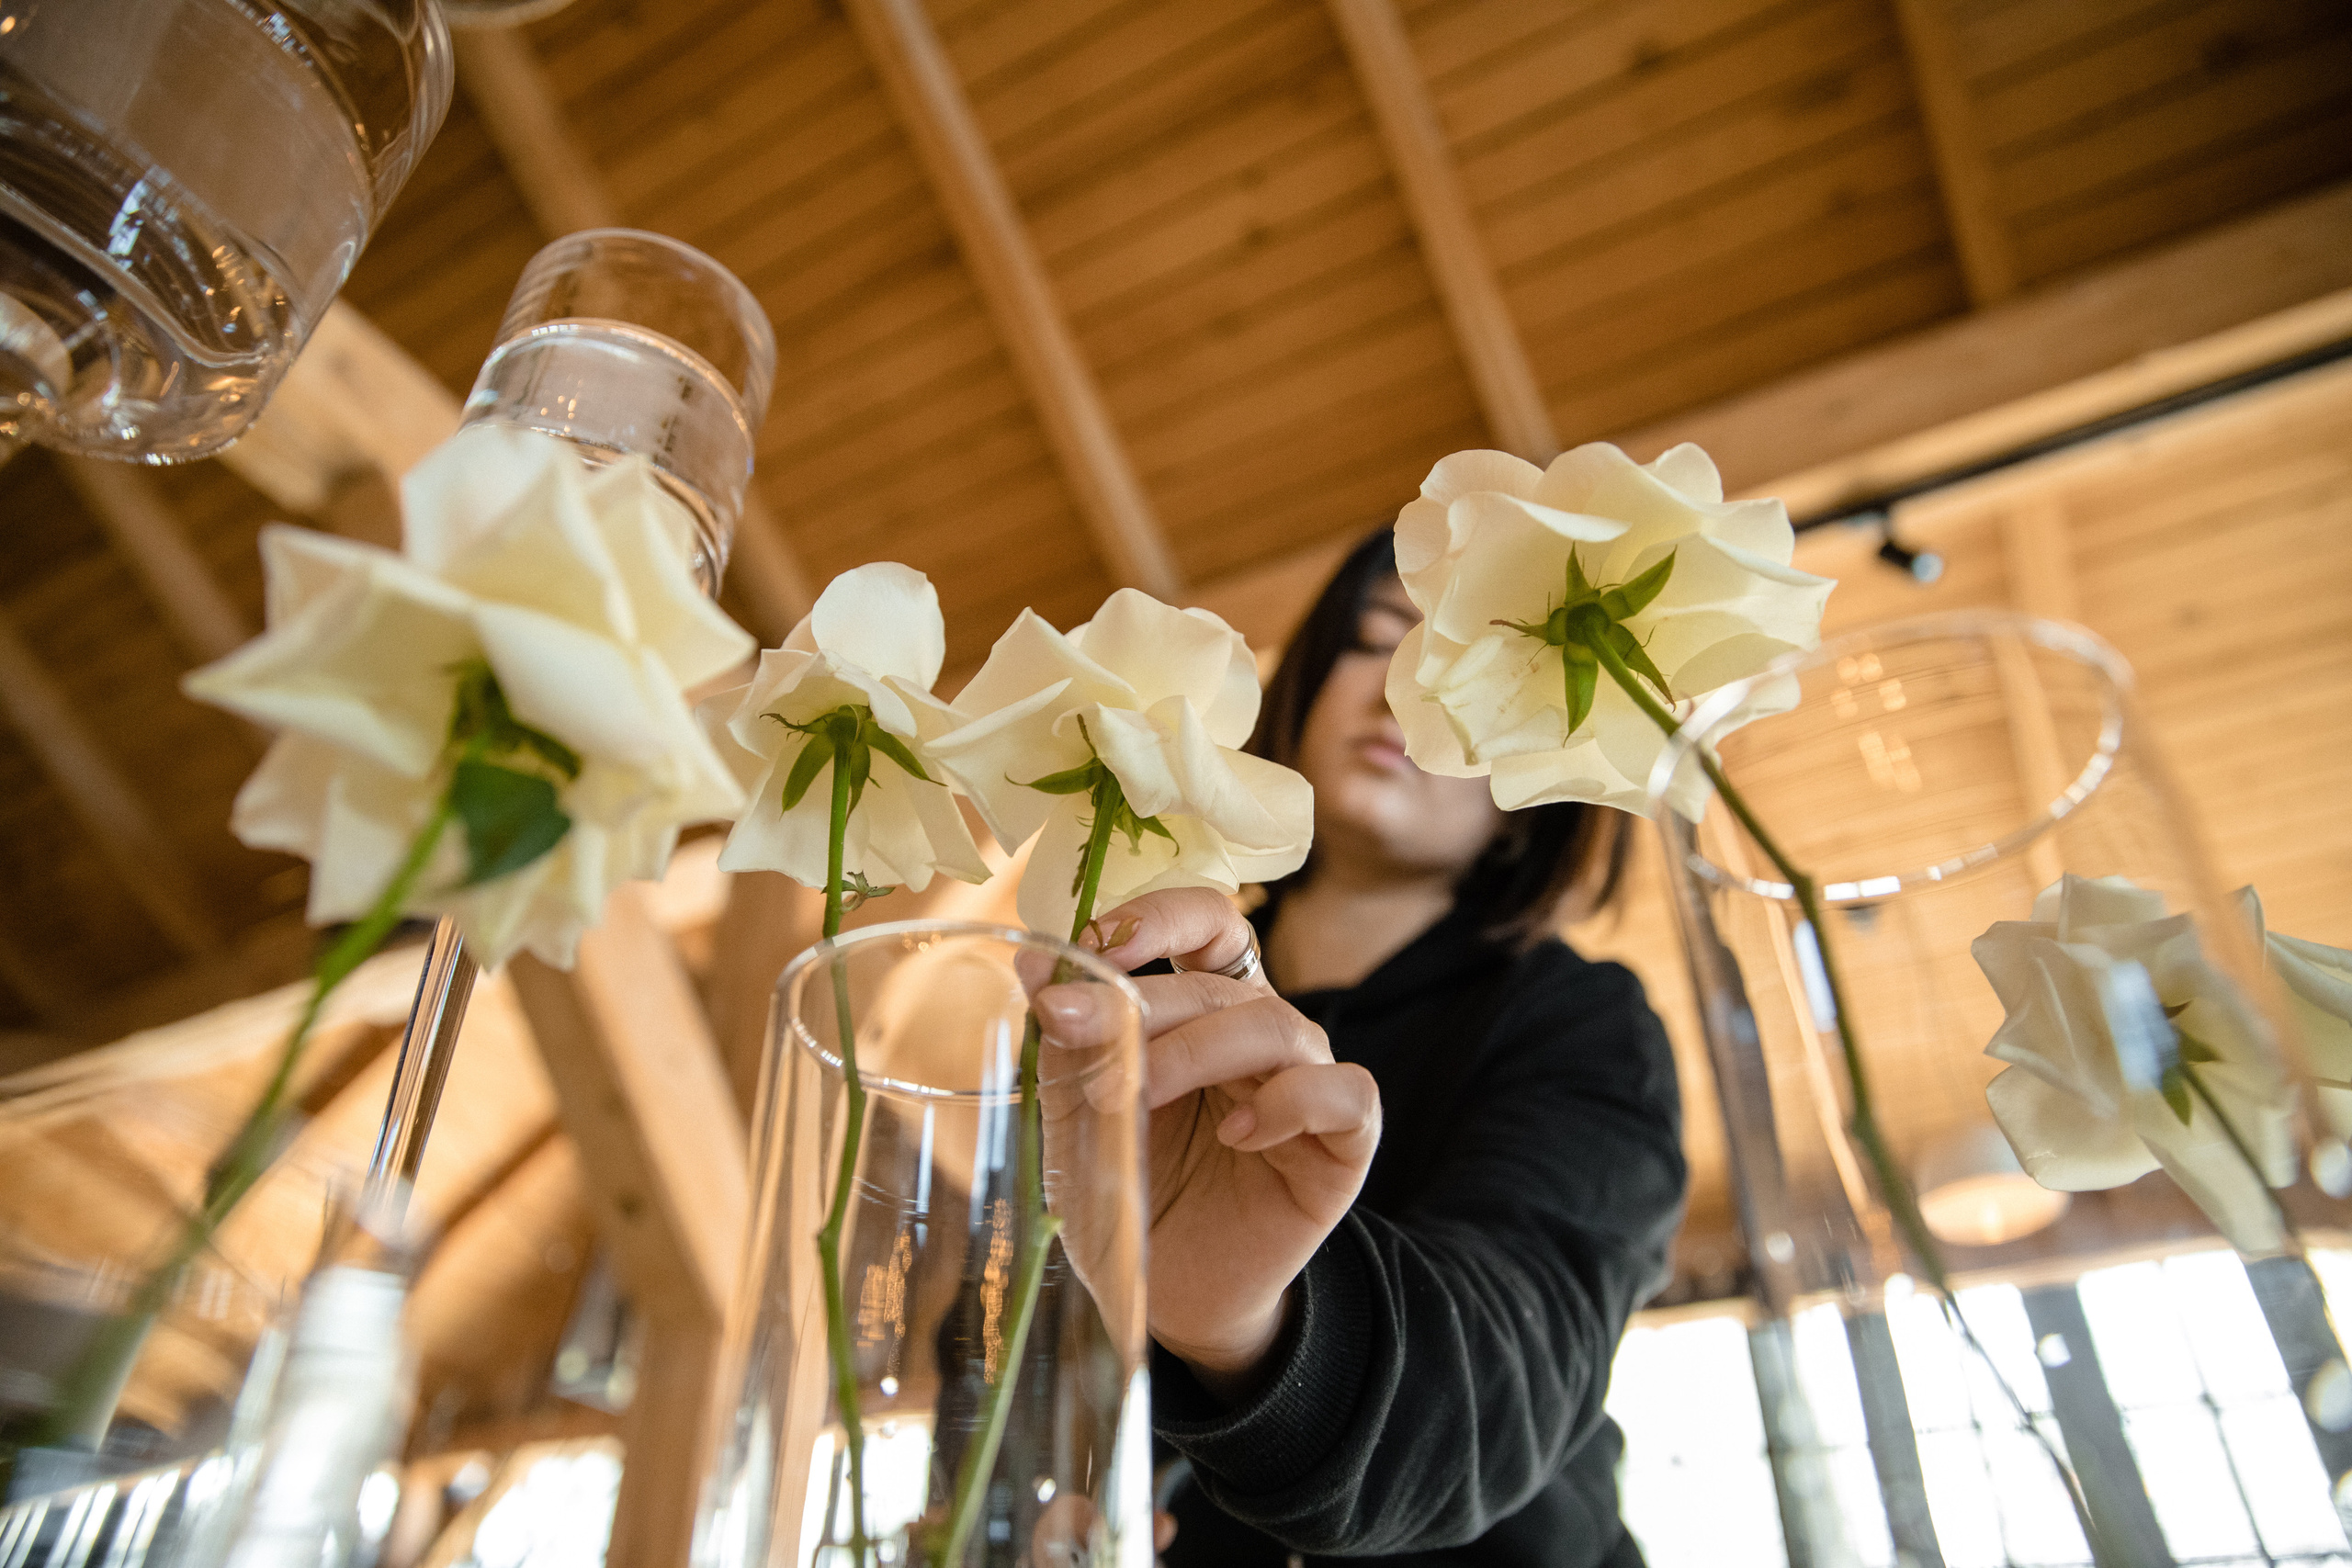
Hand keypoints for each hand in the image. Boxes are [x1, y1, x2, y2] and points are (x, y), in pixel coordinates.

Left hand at [1042, 888, 1379, 1400]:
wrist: (1171, 1296)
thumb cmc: (1129, 1194)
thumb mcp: (1079, 1117)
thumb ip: (1068, 1045)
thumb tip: (1035, 966)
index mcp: (1203, 1010)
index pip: (1206, 924)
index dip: (1159, 917)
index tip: (1092, 942)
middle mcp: (1261, 1033)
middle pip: (1220, 983)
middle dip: (1142, 1001)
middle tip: (1074, 1031)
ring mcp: (1309, 1082)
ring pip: (1276, 1026)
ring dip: (1196, 1051)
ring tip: (1137, 1096)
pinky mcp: (1345, 1143)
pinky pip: (1344, 1093)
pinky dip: (1291, 1102)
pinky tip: (1237, 1134)